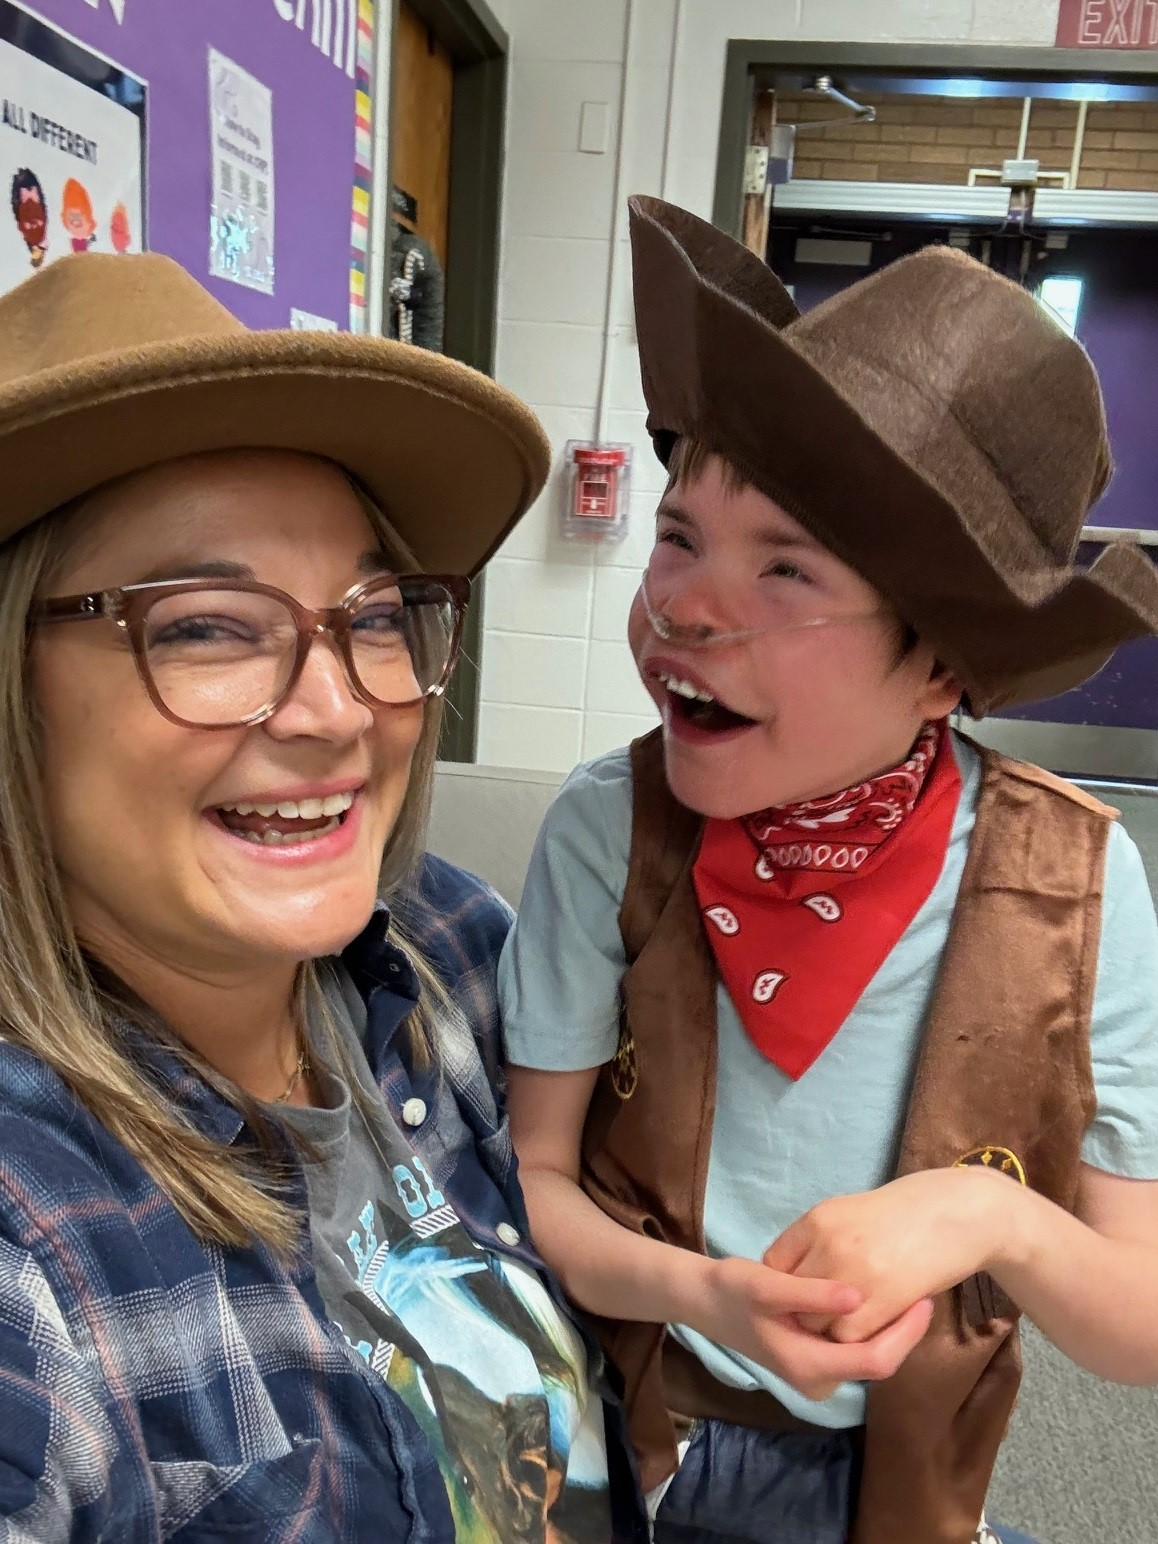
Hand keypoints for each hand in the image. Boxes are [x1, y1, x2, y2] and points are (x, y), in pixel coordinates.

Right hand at [683, 1255, 934, 1401]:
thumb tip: (858, 1297)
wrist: (704, 1300)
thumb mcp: (768, 1285)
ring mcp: (819, 1371)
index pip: (876, 1360)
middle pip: (879, 1359)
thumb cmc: (733, 1290)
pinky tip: (877, 1291)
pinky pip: (857, 1345)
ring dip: (890, 1323)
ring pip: (870, 1352)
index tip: (924, 1298)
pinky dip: (872, 1322)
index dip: (905, 1333)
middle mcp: (819, 1379)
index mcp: (810, 1367)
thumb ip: (812, 1294)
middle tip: (920, 1285)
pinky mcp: (817, 1358)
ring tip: (905, 1284)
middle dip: (903, 1327)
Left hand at [764, 1167, 1015, 1343]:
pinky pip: (848, 1337)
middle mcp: (828, 1243)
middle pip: (790, 1297)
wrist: (956, 1213)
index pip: (774, 1265)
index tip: (793, 1296)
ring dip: (826, 1330)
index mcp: (817, 1219)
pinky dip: (854, 1339)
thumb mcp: (848, 1212)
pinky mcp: (883, 1299)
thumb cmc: (905, 1211)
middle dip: (799, 1311)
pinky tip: (871, 1325)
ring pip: (815, 1323)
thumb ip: (816, 1241)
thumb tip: (792, 1278)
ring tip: (845, 1322)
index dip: (782, 1285)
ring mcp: (854, 1272)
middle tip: (816, 1316)